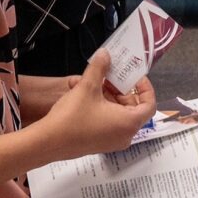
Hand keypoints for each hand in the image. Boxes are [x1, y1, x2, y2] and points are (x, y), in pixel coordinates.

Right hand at [35, 51, 154, 159]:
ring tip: (93, 82)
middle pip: (133, 108)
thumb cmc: (72, 117)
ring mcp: (112, 141)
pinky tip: (85, 95)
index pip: (149, 104)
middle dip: (121, 89)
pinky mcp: (100, 143)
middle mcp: (125, 135)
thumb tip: (105, 54)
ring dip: (109, 96)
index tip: (133, 76)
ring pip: (119, 114)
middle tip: (109, 75)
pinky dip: (103, 108)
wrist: (48, 142)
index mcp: (129, 123)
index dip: (145, 88)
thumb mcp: (87, 87)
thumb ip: (99, 68)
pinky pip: (109, 122)